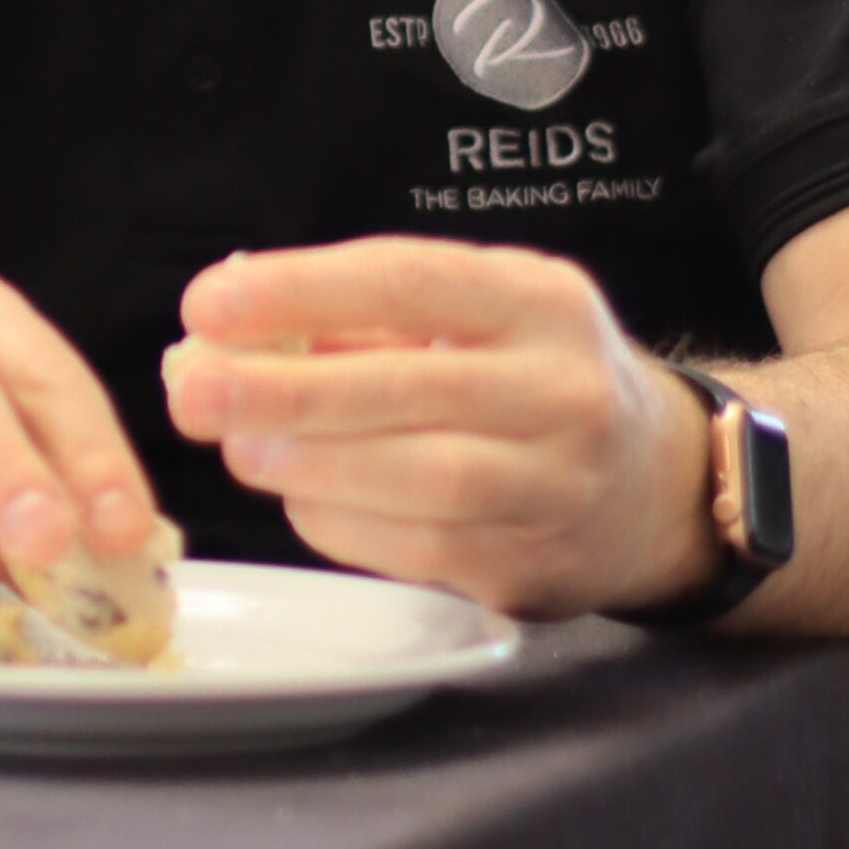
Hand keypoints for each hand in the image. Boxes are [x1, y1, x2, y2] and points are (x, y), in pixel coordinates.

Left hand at [166, 238, 719, 617]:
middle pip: (411, 390)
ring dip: (307, 464)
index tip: (209, 302)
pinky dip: (338, 520)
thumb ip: (365, 315)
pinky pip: (416, 547)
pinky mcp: (530, 566)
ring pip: (419, 481)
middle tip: (194, 389)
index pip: (409, 281)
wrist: (654, 485)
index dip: (303, 291)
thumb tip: (228, 326)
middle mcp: (563, 391)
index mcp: (541, 301)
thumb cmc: (528, 376)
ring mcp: (556, 487)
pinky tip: (296, 493)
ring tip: (235, 445)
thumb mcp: (475, 313)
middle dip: (286, 390)